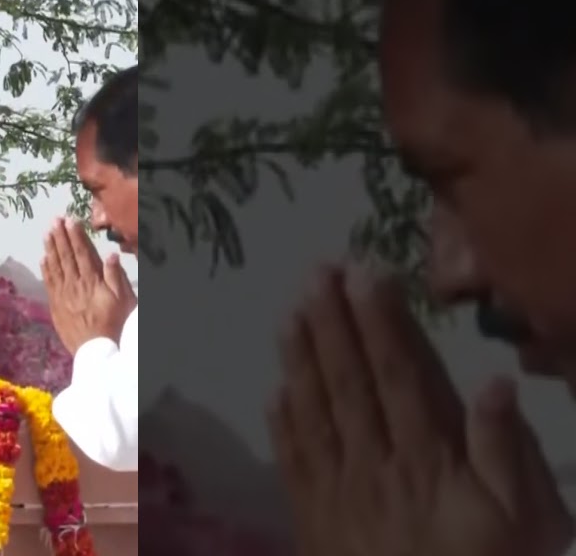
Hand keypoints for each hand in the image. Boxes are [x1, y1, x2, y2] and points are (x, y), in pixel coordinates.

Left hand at [41, 217, 135, 353]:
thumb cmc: (114, 324)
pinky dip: (46, 269)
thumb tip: (111, 254)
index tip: (70, 221)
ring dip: (50, 248)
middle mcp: (75, 284)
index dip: (76, 235)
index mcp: (92, 280)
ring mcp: (63, 295)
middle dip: (60, 236)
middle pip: (66, 256)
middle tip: (54, 220)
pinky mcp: (56, 306)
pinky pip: (49, 283)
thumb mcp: (123, 300)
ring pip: (55, 266)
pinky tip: (43, 258)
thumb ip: (116, 277)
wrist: (96, 351)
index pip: (82, 253)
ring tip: (47, 233)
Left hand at [269, 263, 573, 555]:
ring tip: (291, 310)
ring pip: (314, 409)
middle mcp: (374, 462)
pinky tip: (275, 388)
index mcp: (426, 458)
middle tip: (317, 271)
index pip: (400, 376)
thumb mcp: (520, 522)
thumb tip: (494, 381)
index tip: (364, 275)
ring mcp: (338, 488)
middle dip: (333, 322)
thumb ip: (504, 452)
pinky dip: (283, 421)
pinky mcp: (314, 516)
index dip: (381, 323)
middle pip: (349, 381)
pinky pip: (294, 460)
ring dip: (301, 357)